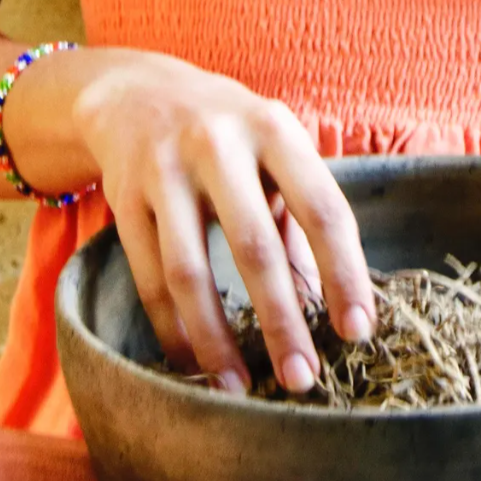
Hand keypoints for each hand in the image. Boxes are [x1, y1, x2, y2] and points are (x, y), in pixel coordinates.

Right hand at [71, 51, 375, 392]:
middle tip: (302, 378)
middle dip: (281, 321)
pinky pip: (148, 277)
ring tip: (239, 388)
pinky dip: (172, 328)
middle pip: (254, 247)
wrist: (136, 93)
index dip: (345, 274)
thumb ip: (303, 219)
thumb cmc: (231, 136)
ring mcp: (163, 170)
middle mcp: (218, 144)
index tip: (358, 331)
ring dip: (216, 339)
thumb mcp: (276, 153)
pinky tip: (193, 365)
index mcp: (275, 130)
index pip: (323, 210)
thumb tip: (339, 304)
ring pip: (189, 271)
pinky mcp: (122, 197)